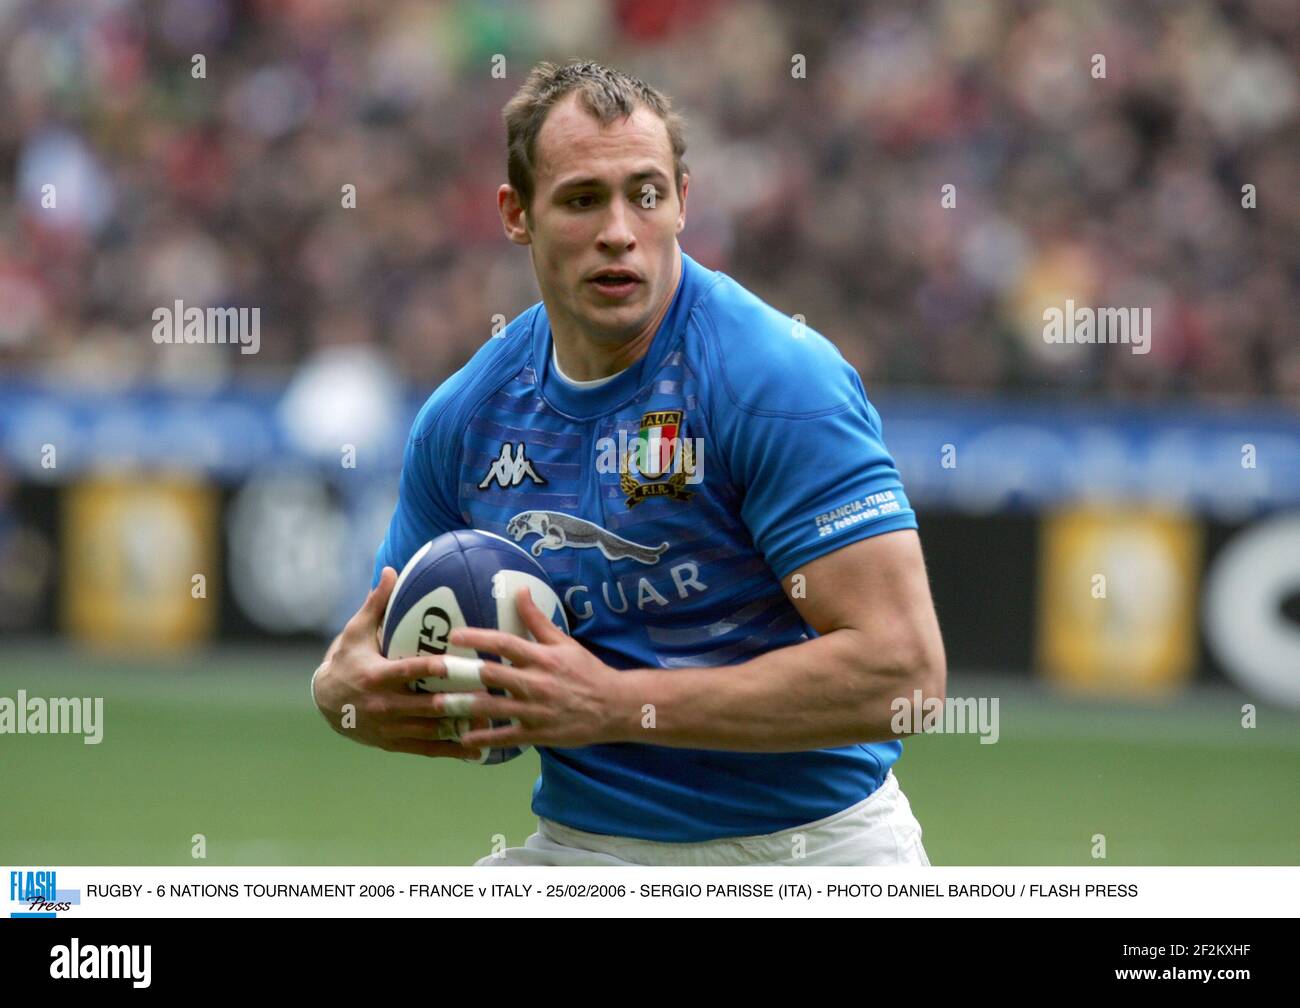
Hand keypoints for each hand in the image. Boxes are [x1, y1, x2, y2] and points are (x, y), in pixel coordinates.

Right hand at [311, 566, 483, 759]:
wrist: (324, 704)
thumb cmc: (347, 660)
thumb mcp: (356, 632)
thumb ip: (377, 604)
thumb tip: (392, 570)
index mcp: (376, 676)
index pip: (409, 671)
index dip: (432, 669)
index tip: (456, 664)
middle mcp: (384, 705)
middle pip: (427, 706)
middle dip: (458, 702)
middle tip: (490, 695)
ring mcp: (390, 728)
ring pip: (431, 730)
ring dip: (461, 727)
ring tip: (491, 721)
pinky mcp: (394, 744)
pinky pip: (428, 749)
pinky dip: (452, 750)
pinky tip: (478, 750)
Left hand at [428, 587, 631, 749]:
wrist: (614, 707)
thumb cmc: (586, 671)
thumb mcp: (564, 642)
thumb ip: (537, 619)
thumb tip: (519, 590)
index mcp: (541, 658)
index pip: (505, 644)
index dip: (479, 638)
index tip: (454, 635)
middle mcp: (535, 683)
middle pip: (492, 675)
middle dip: (461, 672)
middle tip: (433, 670)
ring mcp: (535, 710)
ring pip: (493, 708)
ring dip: (463, 706)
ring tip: (437, 705)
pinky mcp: (537, 733)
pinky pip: (506, 736)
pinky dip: (484, 738)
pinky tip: (463, 738)